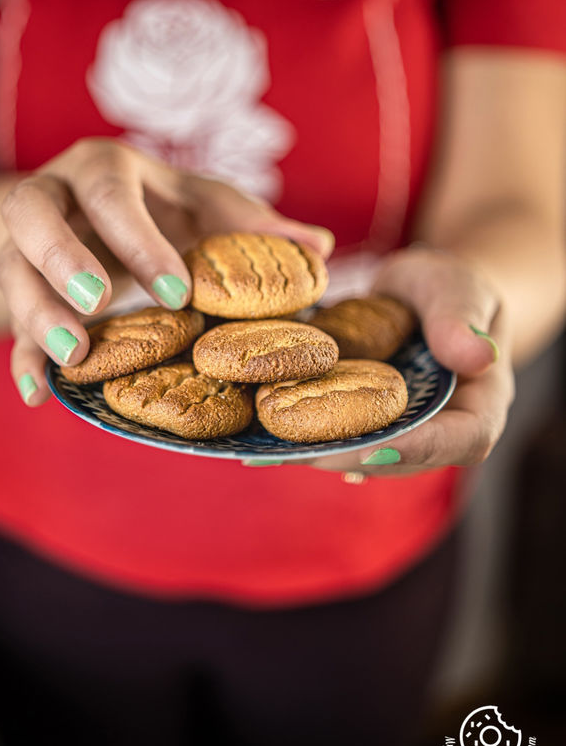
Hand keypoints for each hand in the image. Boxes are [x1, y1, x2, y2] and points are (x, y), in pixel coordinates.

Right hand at [0, 139, 333, 405]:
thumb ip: (254, 224)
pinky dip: (21, 356)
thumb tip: (319, 247)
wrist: (88, 209)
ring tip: (75, 359)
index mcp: (105, 169)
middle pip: (32, 211)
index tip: (178, 291)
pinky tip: (38, 392)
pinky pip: (6, 320)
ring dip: (37, 314)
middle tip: (97, 304)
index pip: (110, 191)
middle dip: (62, 257)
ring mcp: (26, 242)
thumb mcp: (205, 206)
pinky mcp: (20, 287)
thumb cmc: (161, 207)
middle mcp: (54, 195)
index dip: (139, 238)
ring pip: (11, 268)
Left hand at [283, 246, 514, 476]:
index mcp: (480, 403)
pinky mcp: (367, 427)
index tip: (371, 444)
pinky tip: (265, 430)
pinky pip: (341, 436)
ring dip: (320, 452)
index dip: (418, 447)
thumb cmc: (448, 287)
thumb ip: (462, 318)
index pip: (464, 440)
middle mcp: (441, 431)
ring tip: (272, 447)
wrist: (424, 294)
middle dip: (351, 457)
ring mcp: (401, 434)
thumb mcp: (457, 288)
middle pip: (404, 459)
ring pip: (366, 455)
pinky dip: (307, 433)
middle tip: (301, 452)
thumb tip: (478, 355)